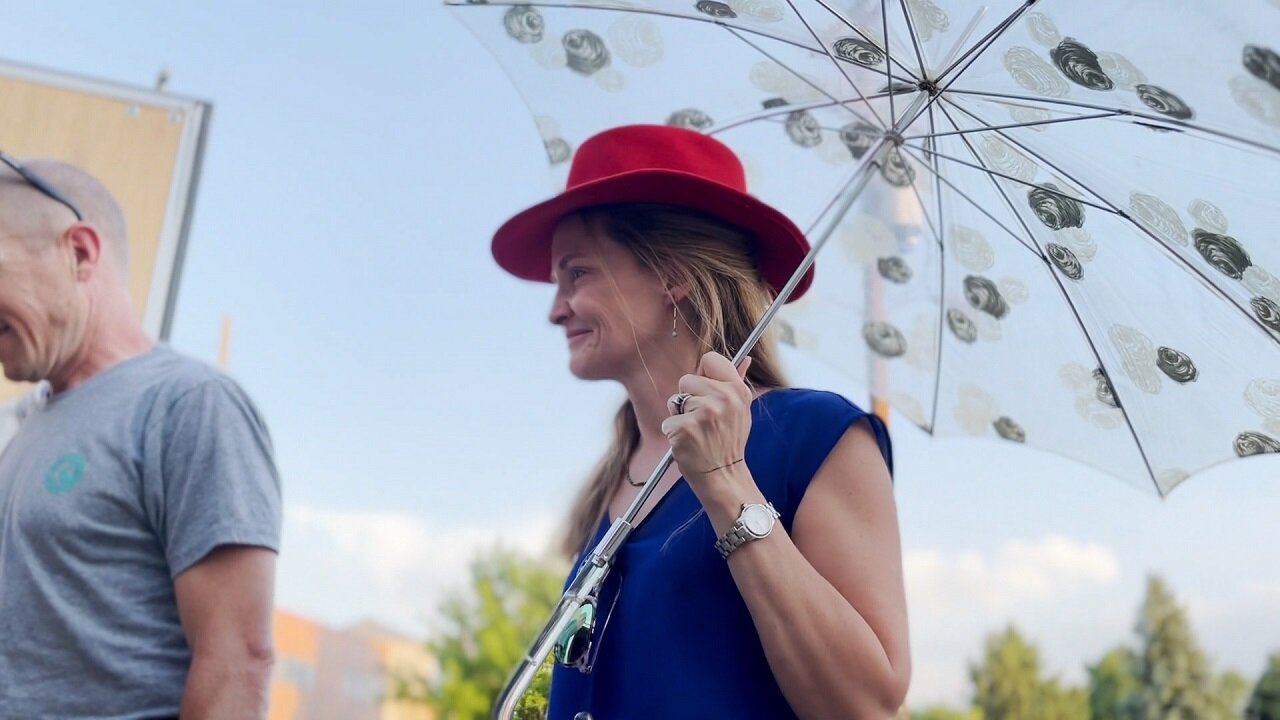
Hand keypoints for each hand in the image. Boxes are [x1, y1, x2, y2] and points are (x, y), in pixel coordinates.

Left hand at [660, 352, 753, 488]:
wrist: (722, 476)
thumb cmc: (728, 441)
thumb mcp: (740, 411)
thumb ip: (738, 382)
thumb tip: (745, 359)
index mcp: (738, 390)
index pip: (710, 359)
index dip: (703, 373)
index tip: (705, 389)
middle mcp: (723, 399)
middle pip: (686, 379)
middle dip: (688, 398)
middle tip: (703, 420)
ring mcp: (704, 414)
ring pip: (674, 400)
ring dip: (680, 416)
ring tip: (697, 432)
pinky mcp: (685, 429)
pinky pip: (668, 421)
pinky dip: (673, 433)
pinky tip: (689, 443)